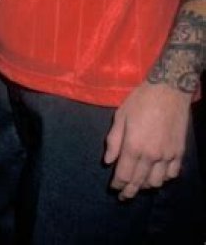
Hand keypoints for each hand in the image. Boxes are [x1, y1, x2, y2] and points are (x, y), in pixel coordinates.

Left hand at [104, 81, 191, 199]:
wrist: (169, 91)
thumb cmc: (141, 100)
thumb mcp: (121, 116)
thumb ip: (114, 141)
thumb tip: (108, 161)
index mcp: (134, 146)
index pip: (124, 174)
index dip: (118, 184)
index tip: (114, 189)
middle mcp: (151, 155)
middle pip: (139, 182)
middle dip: (130, 191)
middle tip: (124, 196)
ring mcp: (167, 155)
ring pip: (157, 182)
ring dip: (146, 186)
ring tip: (139, 184)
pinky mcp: (179, 152)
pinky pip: (172, 174)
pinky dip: (164, 178)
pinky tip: (157, 175)